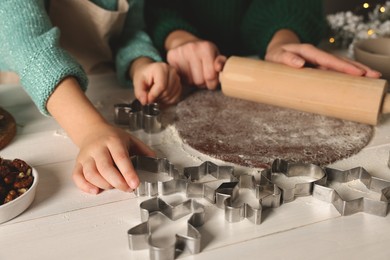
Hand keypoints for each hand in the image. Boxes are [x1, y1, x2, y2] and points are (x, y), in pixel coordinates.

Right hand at [46, 77, 154, 193]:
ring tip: (114, 187)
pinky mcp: (78, 163)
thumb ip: (144, 151)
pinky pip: (77, 177)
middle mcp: (98, 148)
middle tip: (127, 188)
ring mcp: (86, 156)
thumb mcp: (131, 140)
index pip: (121, 158)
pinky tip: (95, 191)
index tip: (135, 184)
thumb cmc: (113, 138)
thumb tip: (156, 162)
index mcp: (113, 141)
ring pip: (91, 174)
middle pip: (105, 168)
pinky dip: (85, 186)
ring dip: (104, 185)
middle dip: (117, 182)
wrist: (92, 130)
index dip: (128, 172)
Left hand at [131, 57, 181, 105]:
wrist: (149, 72)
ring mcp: (177, 78)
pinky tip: (161, 97)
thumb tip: (145, 101)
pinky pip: (176, 97)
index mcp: (161, 68)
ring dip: (163, 100)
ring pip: (172, 96)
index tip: (147, 99)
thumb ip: (140, 92)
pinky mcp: (179, 85)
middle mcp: (172, 71)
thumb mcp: (137, 82)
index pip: (161, 86)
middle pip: (167, 91)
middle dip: (158, 98)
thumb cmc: (144, 76)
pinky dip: (168, 101)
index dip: (154, 95)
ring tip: (155, 96)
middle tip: (150, 97)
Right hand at [165, 30, 225, 89]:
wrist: (185, 42)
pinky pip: (179, 78)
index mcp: (206, 48)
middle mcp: (192, 48)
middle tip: (202, 76)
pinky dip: (183, 78)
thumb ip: (221, 63)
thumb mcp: (215, 55)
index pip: (210, 76)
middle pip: (199, 81)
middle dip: (202, 82)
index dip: (212, 82)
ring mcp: (180, 52)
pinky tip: (185, 71)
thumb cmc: (204, 53)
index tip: (211, 79)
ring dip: (193, 81)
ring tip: (194, 73)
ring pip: (189, 82)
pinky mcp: (171, 56)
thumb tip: (219, 68)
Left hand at [265, 30, 380, 77]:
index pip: (328, 60)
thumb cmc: (276, 56)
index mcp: (309, 52)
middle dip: (357, 68)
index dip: (343, 67)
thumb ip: (286, 59)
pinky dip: (347, 76)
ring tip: (373, 78)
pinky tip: (358, 82)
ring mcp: (320, 63)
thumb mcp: (277, 56)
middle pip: (340, 62)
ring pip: (341, 66)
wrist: (276, 53)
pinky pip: (336, 72)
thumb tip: (300, 64)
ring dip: (357, 71)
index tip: (357, 73)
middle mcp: (317, 56)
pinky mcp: (319, 69)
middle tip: (373, 76)